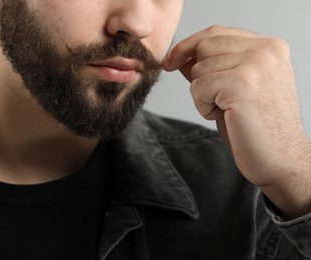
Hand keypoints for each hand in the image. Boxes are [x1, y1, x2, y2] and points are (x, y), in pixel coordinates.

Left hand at [162, 25, 310, 218]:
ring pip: (198, 68)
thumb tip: (182, 57)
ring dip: (203, 95)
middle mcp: (266, 50)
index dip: (188, 46)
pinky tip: (227, 117)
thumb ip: (213, 68)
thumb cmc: (256, 128)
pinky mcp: (242, 84)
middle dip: (197, 74)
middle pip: (204, 46)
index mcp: (269, 47)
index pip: (216, 32)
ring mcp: (256, 65)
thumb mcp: (233, 89)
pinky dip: (203, 106)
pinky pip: (198, 87)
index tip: (171, 62)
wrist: (281, 160)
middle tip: (216, 100)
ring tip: (229, 110)